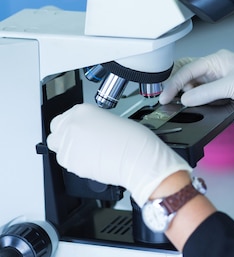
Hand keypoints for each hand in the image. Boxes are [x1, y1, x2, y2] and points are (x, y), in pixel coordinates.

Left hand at [47, 104, 191, 206]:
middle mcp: (71, 125)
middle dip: (66, 135)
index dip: (73, 124)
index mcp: (82, 110)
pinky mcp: (70, 162)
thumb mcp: (112, 120)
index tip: (80, 129)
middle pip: (56, 129)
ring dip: (70, 149)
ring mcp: (68, 144)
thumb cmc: (134, 140)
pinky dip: (76, 162)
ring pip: (58, 147)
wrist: (138, 159)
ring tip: (89, 152)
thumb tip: (87, 130)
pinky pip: (66, 162)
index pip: (65, 115)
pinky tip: (92, 160)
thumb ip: (93, 122)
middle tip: (81, 140)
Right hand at [159, 49, 233, 131]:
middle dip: (179, 89)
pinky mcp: (227, 91)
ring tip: (187, 106)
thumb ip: (206, 93)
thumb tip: (186, 99)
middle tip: (170, 102)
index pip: (187, 69)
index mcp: (217, 59)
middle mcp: (218, 67)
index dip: (174, 83)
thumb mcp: (232, 86)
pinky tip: (201, 107)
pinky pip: (207, 95)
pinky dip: (201, 102)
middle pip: (190, 77)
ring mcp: (222, 79)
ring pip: (197, 88)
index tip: (164, 97)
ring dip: (191, 97)